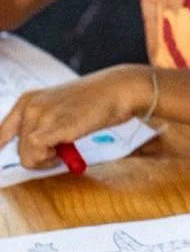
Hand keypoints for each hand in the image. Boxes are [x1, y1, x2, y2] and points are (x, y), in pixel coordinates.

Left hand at [0, 65, 151, 168]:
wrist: (117, 91)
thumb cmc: (96, 101)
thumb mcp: (61, 109)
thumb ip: (44, 123)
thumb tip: (34, 149)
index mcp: (28, 100)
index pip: (2, 132)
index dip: (1, 146)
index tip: (5, 154)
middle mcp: (29, 106)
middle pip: (17, 148)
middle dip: (37, 156)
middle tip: (58, 153)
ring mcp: (41, 116)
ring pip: (25, 156)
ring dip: (44, 160)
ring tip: (63, 150)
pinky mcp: (53, 127)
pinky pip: (36, 154)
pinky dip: (48, 159)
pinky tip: (64, 150)